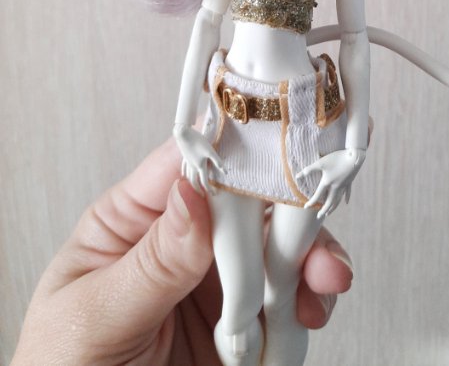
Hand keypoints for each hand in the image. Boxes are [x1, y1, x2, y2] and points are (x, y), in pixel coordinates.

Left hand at [11, 139, 354, 365]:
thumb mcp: (95, 316)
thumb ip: (151, 262)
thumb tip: (193, 192)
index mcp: (134, 219)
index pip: (187, 164)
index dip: (233, 150)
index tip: (274, 153)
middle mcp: (182, 242)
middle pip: (247, 203)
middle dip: (288, 210)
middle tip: (312, 232)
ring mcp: (215, 285)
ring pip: (277, 249)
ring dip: (309, 258)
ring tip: (323, 282)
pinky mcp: (242, 328)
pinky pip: (287, 301)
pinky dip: (309, 302)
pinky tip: (309, 313)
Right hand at [174, 123, 224, 193]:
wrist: (183, 133)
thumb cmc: (198, 141)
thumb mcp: (210, 151)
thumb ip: (217, 161)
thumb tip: (225, 172)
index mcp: (200, 166)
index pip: (204, 181)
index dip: (209, 189)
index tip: (214, 194)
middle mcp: (192, 166)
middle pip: (194, 181)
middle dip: (198, 189)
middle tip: (202, 195)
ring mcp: (187, 161)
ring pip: (188, 176)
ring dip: (191, 183)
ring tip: (194, 187)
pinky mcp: (184, 156)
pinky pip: (184, 168)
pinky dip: (184, 173)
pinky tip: (184, 175)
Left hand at [297, 148, 365, 218]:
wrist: (354, 156)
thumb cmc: (336, 158)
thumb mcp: (321, 162)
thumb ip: (309, 170)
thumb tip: (297, 176)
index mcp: (327, 182)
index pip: (318, 195)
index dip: (311, 201)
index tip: (305, 207)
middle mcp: (336, 187)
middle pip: (329, 202)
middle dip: (323, 210)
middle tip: (319, 216)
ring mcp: (344, 185)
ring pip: (338, 200)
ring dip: (333, 207)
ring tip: (329, 213)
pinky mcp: (349, 182)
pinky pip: (347, 193)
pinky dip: (346, 198)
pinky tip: (346, 202)